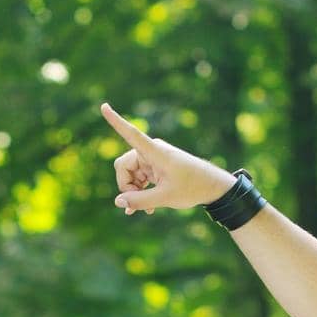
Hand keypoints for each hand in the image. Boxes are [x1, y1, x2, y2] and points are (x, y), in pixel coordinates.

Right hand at [100, 102, 236, 214]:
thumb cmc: (192, 188)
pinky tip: (146, 208)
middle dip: (126, 186)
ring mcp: (152, 160)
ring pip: (129, 175)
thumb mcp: (165, 198)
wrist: (212, 187)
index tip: (103, 106)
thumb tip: (118, 202)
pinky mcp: (155, 167)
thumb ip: (139, 201)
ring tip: (145, 210)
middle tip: (135, 205)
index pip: (131, 134)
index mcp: (155, 152)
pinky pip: (138, 179)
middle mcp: (150, 151)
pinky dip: (140, 192)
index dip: (116, 121)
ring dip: (134, 192)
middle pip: (123, 166)